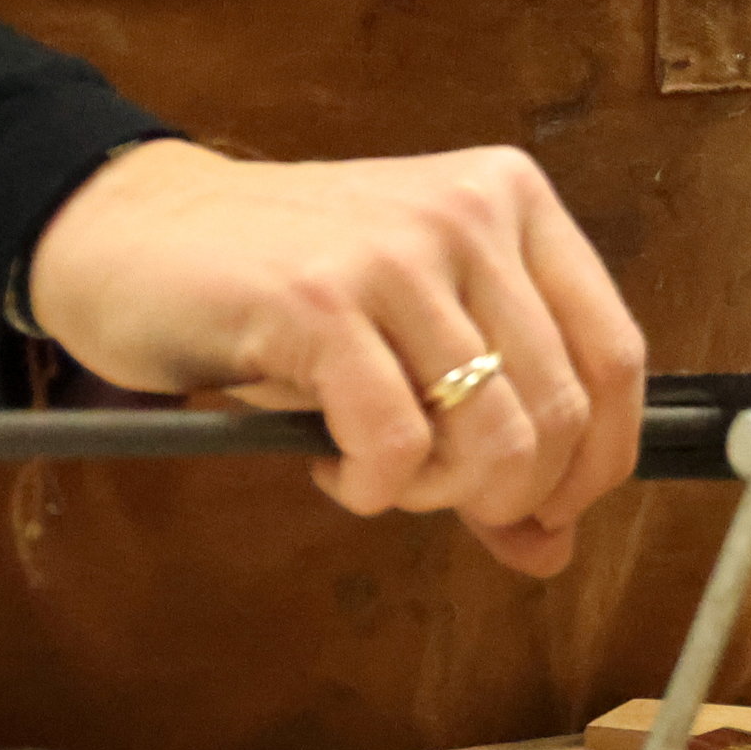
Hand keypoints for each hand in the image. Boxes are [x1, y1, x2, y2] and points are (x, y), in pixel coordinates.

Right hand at [24, 140, 650, 576]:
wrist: (133, 230)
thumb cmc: (283, 290)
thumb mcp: (410, 339)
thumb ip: (493, 429)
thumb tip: (554, 547)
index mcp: (516, 201)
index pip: (617, 355)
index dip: (600, 462)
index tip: (554, 514)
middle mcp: (471, 213)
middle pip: (560, 412)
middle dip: (506, 495)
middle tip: (432, 497)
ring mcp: (397, 253)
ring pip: (490, 437)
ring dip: (432, 495)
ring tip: (376, 474)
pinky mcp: (319, 302)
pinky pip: (394, 447)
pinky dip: (370, 489)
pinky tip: (330, 464)